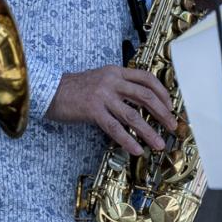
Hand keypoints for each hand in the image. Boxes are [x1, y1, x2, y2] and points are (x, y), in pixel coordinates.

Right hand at [46, 65, 177, 155]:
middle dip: (162, 113)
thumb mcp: (100, 80)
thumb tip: (142, 103)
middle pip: (145, 96)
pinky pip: (115, 128)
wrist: (49, 90)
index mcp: (115, 72)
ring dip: (149, 131)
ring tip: (159, 143)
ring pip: (133, 115)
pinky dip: (128, 140)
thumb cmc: (75, 88)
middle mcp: (111, 81)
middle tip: (172, 126)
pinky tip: (136, 149)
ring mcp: (102, 95)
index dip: (162, 92)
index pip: (146, 78)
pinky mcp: (92, 110)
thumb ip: (118, 86)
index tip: (170, 106)